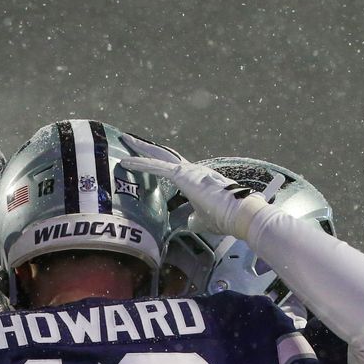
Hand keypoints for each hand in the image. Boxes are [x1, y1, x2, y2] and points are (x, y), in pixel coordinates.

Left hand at [120, 135, 273, 241]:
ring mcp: (187, 171)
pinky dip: (141, 164)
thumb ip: (194, 218)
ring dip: (141, 149)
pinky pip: (156, 167)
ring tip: (125, 140)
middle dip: (147, 148)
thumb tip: (188, 223)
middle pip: (164, 155)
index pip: (173, 169)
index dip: (159, 164)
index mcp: (196, 180)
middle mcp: (191, 170)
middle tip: (130, 140)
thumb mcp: (204, 220)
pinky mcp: (182, 175)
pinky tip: (126, 162)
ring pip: (159, 156)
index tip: (147, 160)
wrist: (237, 214)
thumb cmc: (224, 218)